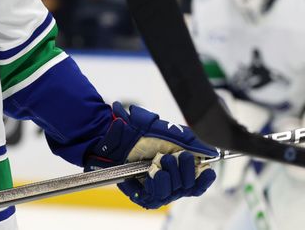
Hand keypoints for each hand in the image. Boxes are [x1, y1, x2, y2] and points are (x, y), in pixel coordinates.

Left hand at [85, 102, 216, 208]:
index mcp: (177, 168)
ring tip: (163, 161)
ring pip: (173, 195)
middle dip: (187, 172)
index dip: (204, 180)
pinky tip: (157, 174)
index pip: (197, 183)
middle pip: (188, 189)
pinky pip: (155, 199)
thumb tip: (212, 152)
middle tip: (181, 156)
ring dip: (172, 177)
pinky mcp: (140, 194)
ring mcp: (154, 187)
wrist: (118, 135)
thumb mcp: (171, 133)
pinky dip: (159, 186)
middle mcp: (168, 180)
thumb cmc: (141, 132)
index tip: (207, 170)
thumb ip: (193, 143)